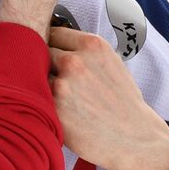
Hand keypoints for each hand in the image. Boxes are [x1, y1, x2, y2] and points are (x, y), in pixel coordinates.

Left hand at [48, 26, 168, 169]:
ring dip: (40, 82)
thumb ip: (84, 51)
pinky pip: (35, 97)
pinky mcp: (52, 109)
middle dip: (45, 63)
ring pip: (35, 74)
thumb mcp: (110, 62)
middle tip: (56, 78)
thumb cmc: (121, 101)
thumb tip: (54, 42)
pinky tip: (51, 107)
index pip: (54, 32)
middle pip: (41, 51)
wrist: (133, 137)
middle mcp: (74, 61)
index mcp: (92, 45)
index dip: (51, 44)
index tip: (52, 53)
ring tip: (57, 95)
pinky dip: (39, 101)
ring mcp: (61, 85)